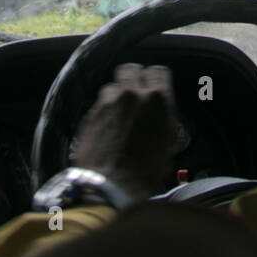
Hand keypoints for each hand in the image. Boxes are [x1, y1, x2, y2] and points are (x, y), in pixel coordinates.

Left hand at [73, 64, 177, 203]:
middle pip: (130, 69)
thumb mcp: (166, 145)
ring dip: (116, 97)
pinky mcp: (90, 115)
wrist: (111, 187)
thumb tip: (159, 117)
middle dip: (133, 79)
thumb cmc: (144, 173)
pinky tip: (107, 129)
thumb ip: (162, 120)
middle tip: (135, 94)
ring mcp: (108, 103)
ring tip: (120, 116)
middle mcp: (131, 95)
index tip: (155, 87)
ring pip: (112, 86)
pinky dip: (104, 112)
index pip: (158, 71)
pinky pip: (99, 104)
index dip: (156, 80)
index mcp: (157, 100)